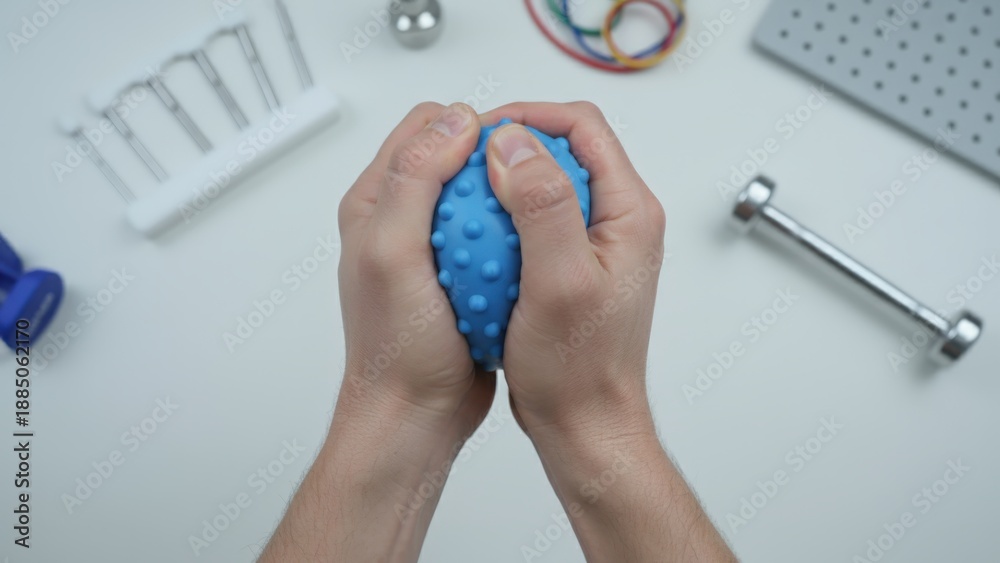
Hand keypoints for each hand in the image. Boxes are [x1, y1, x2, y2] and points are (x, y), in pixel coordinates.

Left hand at [261, 102, 497, 562]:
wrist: (415, 415)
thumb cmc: (397, 348)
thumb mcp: (394, 254)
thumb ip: (415, 182)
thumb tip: (453, 120)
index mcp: (376, 203)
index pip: (423, 128)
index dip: (468, 123)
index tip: (509, 139)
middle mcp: (402, 219)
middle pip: (458, 158)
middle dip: (495, 156)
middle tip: (531, 169)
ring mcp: (434, 250)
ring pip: (481, 198)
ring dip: (508, 195)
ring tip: (539, 202)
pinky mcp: (463, 277)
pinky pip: (497, 239)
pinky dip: (516, 235)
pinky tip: (537, 243)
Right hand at [481, 102, 733, 561]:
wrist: (584, 423)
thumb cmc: (580, 369)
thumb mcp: (559, 282)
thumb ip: (543, 206)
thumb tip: (514, 144)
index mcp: (629, 213)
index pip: (582, 127)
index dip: (528, 117)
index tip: (483, 132)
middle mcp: (615, 222)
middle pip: (561, 150)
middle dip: (509, 147)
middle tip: (466, 161)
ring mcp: (590, 244)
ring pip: (542, 186)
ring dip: (501, 184)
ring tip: (461, 195)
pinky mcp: (566, 267)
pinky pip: (530, 224)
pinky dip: (498, 222)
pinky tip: (469, 240)